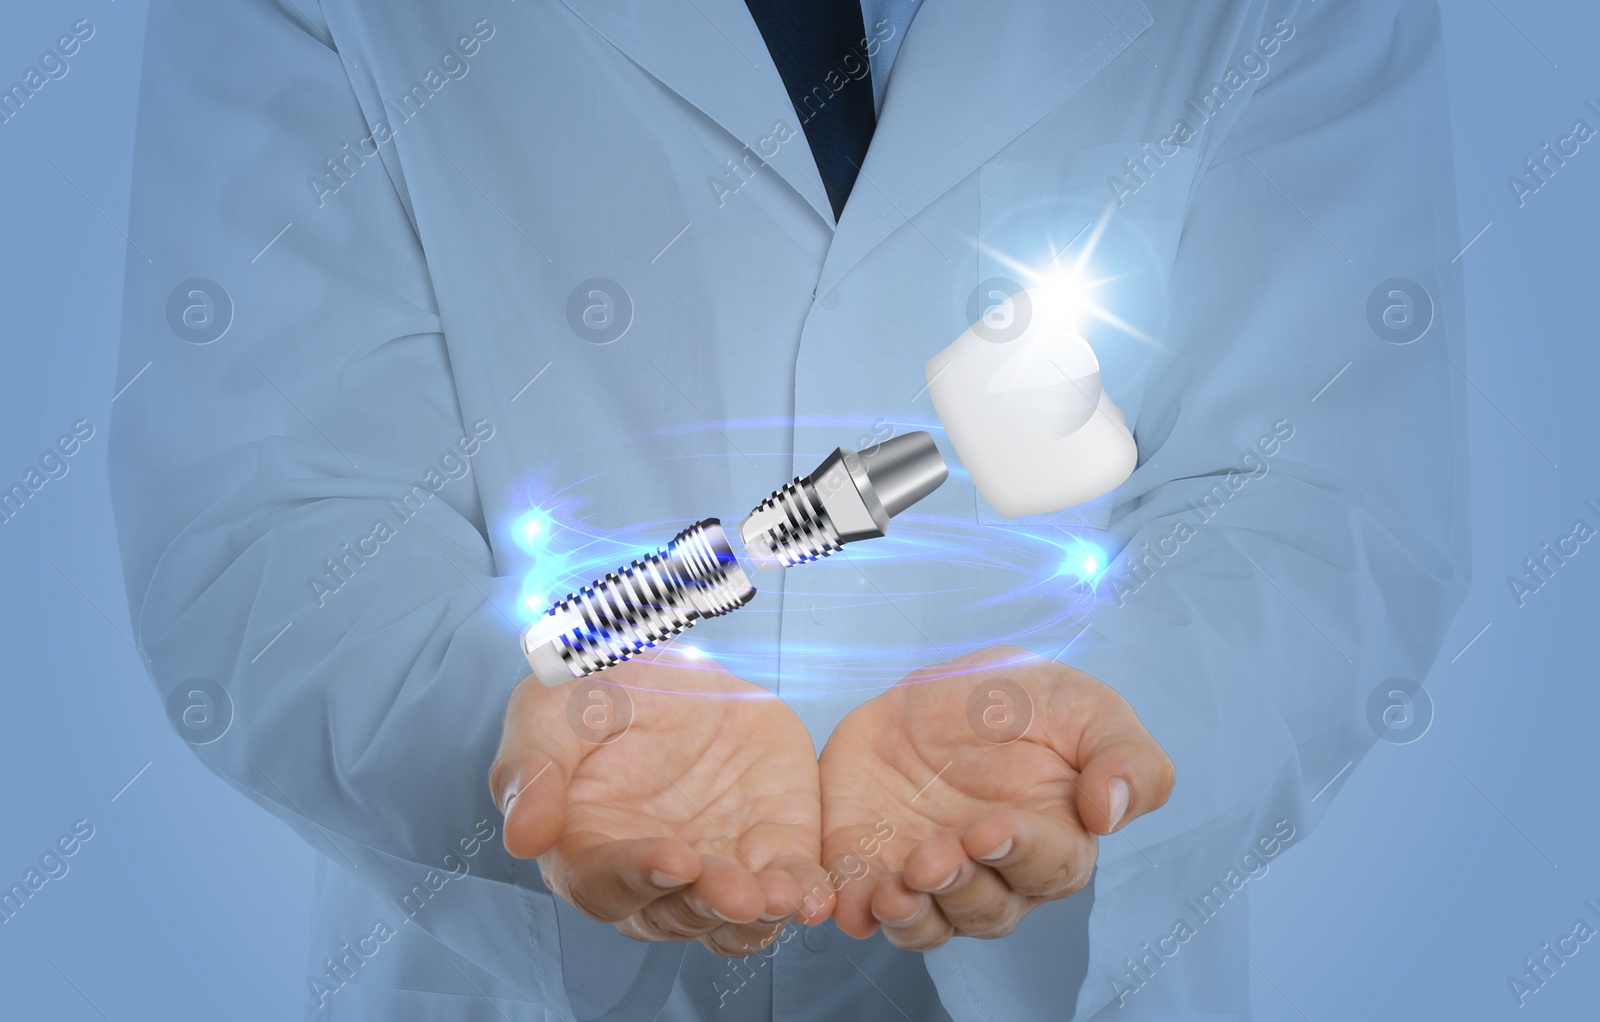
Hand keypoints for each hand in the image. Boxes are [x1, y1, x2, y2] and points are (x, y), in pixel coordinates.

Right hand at [490, 648, 830, 955]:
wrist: (682, 663)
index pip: (605, 883)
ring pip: (732, 919)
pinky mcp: (773, 850)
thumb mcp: (554, 706)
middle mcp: (651, 875)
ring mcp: (716, 868)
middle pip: (674, 913)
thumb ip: (532, 766)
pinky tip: (818, 892)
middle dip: (708, 902)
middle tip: (739, 890)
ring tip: (784, 895)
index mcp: (586, 847)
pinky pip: (789, 887)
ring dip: (758, 915)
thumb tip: (523, 839)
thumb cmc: (602, 688)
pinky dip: (805, 895)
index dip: (639, 874)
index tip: (675, 856)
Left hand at [818, 646, 1173, 949]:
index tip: (991, 829)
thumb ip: (1124, 757)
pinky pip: (862, 903)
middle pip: (985, 909)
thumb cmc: (1024, 703)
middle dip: (958, 887)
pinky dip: (854, 908)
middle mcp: (992, 873)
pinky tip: (846, 902)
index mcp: (1054, 838)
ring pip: (927, 922)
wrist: (936, 689)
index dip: (1021, 855)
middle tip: (932, 856)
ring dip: (911, 916)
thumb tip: (1112, 811)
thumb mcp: (1086, 708)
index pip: (1048, 868)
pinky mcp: (870, 864)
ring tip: (892, 892)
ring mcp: (928, 874)